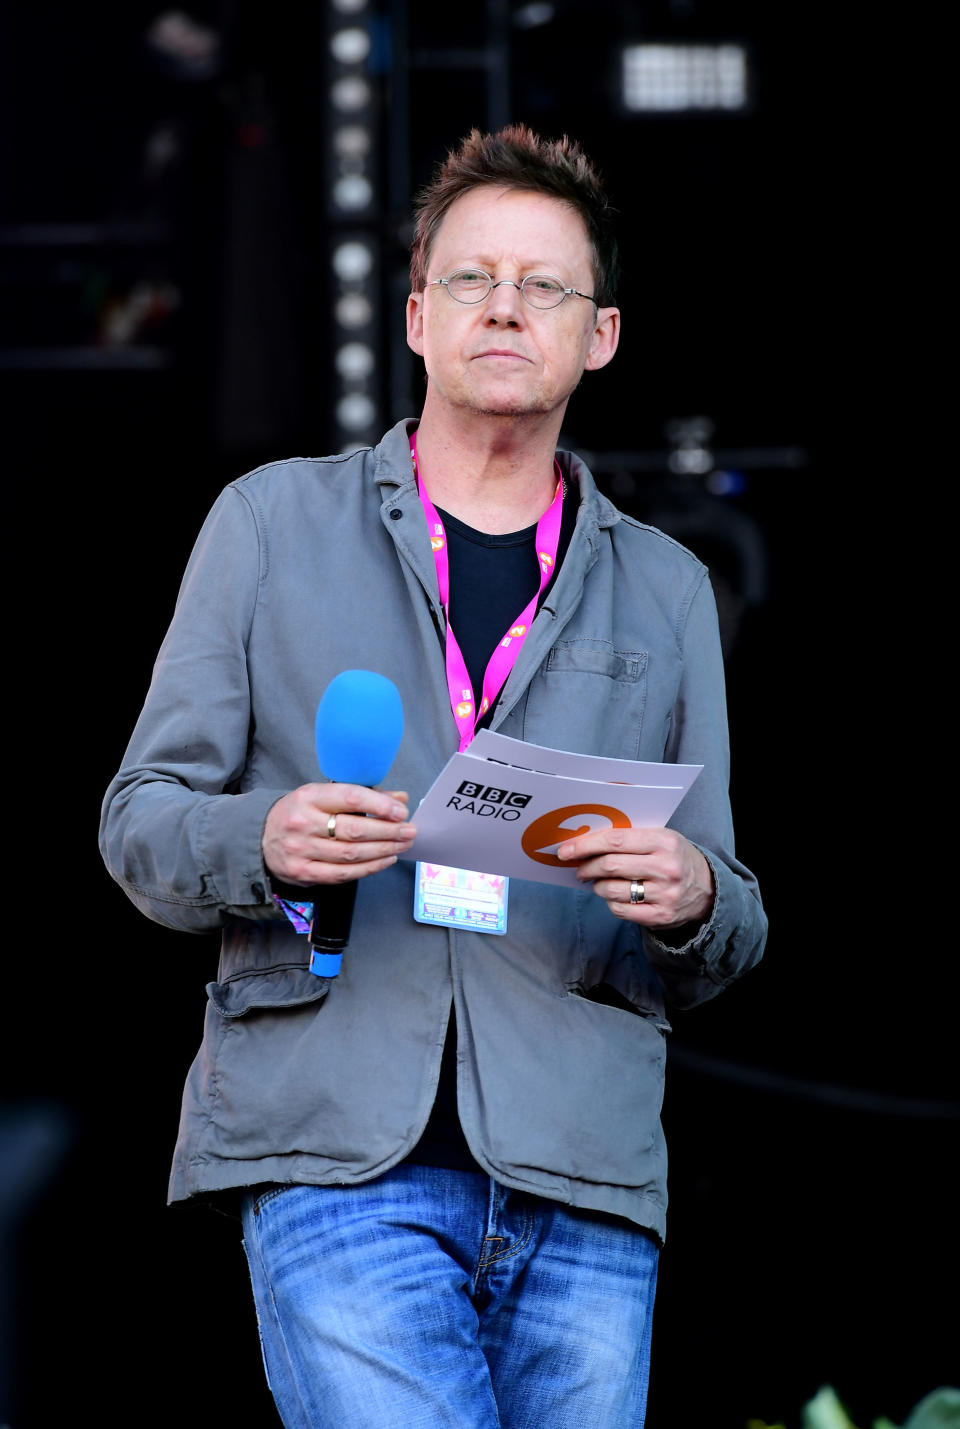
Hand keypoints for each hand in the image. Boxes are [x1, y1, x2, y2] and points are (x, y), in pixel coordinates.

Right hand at [263, 784, 415, 885]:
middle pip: (354, 830)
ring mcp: (302, 850)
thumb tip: (400, 798)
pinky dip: (369, 868)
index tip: (401, 811)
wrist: (261, 837)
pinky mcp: (304, 872)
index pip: (350, 798)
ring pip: (352, 854)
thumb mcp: (324, 795)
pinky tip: (385, 860)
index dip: (380, 805)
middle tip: (409, 831)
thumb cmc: (300, 813)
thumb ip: (363, 796)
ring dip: (383, 850)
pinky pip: (343, 873)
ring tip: (402, 845)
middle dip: (388, 831)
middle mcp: (303, 823)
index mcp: (309, 797)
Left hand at [556, 825, 713, 929]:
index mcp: (664, 842)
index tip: (566, 850)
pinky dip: (610, 902)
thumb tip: (585, 841)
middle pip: (609, 865)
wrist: (707, 890)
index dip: (585, 845)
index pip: (614, 841)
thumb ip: (629, 838)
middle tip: (579, 868)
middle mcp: (666, 868)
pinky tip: (614, 896)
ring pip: (611, 890)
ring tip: (598, 882)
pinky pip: (620, 910)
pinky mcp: (660, 916)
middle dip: (586, 867)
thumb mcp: (661, 838)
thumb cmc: (674, 858)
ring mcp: (665, 895)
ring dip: (597, 886)